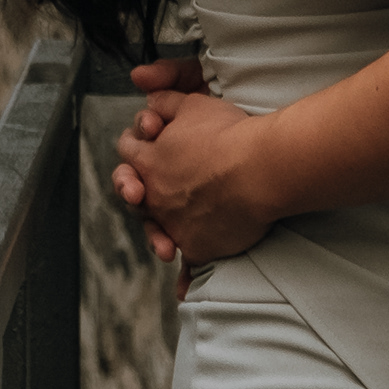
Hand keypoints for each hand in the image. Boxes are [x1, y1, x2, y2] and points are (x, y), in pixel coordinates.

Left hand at [111, 87, 277, 272]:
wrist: (261, 168)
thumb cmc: (230, 133)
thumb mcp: (193, 104)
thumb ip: (165, 101)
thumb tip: (149, 100)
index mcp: (149, 159)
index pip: (128, 151)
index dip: (135, 148)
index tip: (145, 151)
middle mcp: (155, 194)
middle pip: (134, 195)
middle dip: (136, 193)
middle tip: (142, 195)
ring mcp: (174, 223)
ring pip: (157, 231)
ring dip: (157, 238)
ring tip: (164, 247)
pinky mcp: (197, 246)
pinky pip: (188, 265)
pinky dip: (185, 278)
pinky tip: (184, 289)